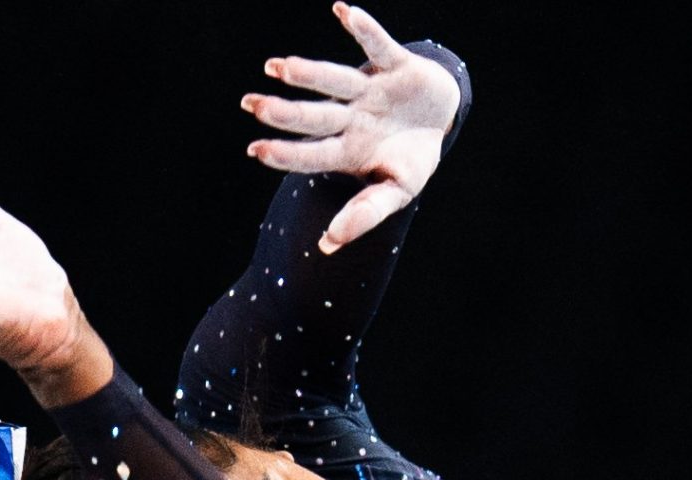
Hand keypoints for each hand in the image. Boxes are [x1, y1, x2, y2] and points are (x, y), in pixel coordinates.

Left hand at [242, 3, 460, 254]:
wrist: (441, 118)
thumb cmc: (411, 159)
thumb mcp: (398, 191)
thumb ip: (365, 214)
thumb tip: (327, 245)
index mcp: (347, 149)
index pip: (311, 153)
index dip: (285, 152)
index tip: (254, 149)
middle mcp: (351, 117)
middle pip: (314, 116)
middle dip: (285, 112)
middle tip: (250, 105)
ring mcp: (370, 90)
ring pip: (336, 81)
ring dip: (310, 74)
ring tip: (280, 68)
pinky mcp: (395, 65)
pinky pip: (378, 44)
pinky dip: (363, 28)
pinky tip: (342, 10)